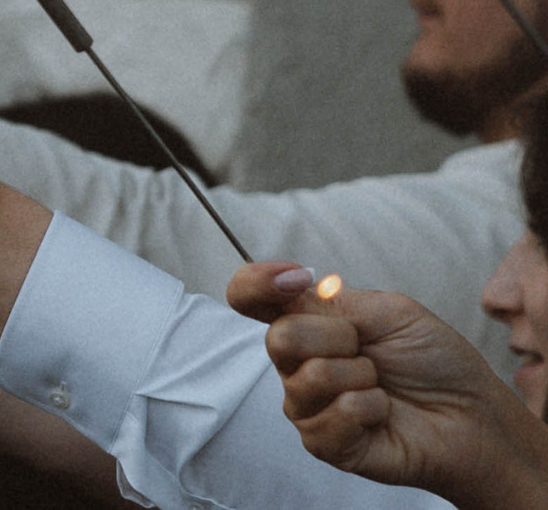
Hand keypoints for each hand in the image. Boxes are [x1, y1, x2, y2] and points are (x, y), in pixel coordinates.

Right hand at [225, 262, 547, 503]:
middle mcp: (296, 364)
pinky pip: (335, 416)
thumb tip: (289, 287)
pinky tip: (383, 413)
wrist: (472, 413)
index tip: (294, 278)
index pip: (249, 296)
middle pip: (279, 337)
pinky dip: (371, 409)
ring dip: (360, 376)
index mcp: (306, 323)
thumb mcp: (389, 312)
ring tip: (381, 385)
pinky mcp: (325, 444)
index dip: (255, 283)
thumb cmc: (434, 361)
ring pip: (310, 377)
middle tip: (367, 349)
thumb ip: (333, 301)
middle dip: (336, 337)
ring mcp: (308, 405)